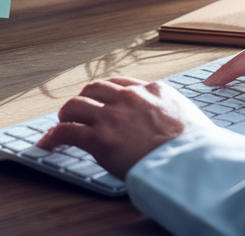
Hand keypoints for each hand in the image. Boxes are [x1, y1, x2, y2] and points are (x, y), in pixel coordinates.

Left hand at [35, 77, 213, 177]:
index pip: (122, 83)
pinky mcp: (99, 138)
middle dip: (85, 98)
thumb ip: (172, 112)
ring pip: (76, 104)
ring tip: (62, 122)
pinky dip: (53, 136)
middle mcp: (130, 97)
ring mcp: (113, 116)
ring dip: (67, 113)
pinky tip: (47, 142)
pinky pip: (67, 131)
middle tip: (80, 109)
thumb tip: (171, 122)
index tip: (102, 98)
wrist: (192, 163)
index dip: (107, 92)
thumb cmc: (197, 148)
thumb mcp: (189, 116)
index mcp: (154, 90)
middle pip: (95, 88)